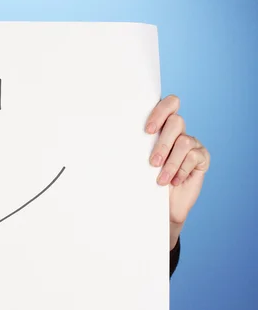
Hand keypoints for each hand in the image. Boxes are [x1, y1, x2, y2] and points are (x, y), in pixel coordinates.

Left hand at [145, 95, 209, 248]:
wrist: (161, 205)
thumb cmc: (145, 179)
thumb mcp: (136, 161)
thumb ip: (133, 146)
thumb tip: (108, 142)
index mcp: (161, 126)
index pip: (169, 104)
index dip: (160, 111)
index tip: (147, 131)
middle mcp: (178, 131)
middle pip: (177, 121)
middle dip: (163, 143)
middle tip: (152, 162)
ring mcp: (192, 143)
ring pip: (184, 142)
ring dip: (170, 163)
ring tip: (160, 179)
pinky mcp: (201, 158)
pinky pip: (194, 157)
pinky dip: (181, 170)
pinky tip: (174, 181)